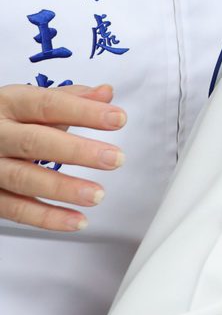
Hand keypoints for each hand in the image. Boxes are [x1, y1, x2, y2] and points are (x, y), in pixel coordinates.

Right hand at [0, 83, 125, 230]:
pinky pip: (16, 209)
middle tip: (113, 159)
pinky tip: (77, 220)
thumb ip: (70, 99)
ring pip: (23, 178)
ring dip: (63, 189)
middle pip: (34, 142)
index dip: (85, 112)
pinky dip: (47, 218)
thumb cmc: (5, 121)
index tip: (118, 119)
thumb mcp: (29, 102)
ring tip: (96, 194)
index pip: (48, 104)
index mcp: (8, 104)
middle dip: (76, 151)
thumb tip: (105, 93)